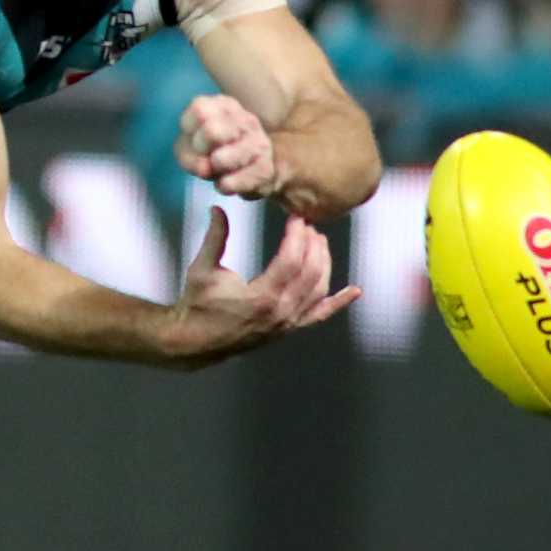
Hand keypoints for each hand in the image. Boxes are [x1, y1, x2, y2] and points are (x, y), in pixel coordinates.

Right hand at [168, 211, 358, 365]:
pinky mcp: (289, 329)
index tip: (296, 217)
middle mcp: (281, 311)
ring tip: (319, 242)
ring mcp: (288, 322)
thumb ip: (215, 238)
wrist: (196, 341)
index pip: (291, 260)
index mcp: (262, 296)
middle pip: (311, 272)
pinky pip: (320, 315)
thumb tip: (217, 209)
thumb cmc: (197, 305)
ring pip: (319, 289)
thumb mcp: (202, 269)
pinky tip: (354, 291)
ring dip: (324, 263)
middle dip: (312, 244)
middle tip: (308, 224)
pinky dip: (339, 303)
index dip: (296, 235)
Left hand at [176, 93, 276, 197]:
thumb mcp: (191, 149)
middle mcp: (244, 119)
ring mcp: (259, 141)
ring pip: (224, 158)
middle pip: (212, 132)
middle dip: (202, 150)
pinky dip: (228, 184)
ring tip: (218, 171)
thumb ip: (189, 155)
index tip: (195, 142)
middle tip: (208, 156)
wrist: (252, 170)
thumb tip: (204, 167)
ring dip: (216, 169)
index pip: (200, 111)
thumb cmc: (213, 153)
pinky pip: (240, 178)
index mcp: (222, 106)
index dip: (191, 133)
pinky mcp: (267, 167)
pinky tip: (225, 183)